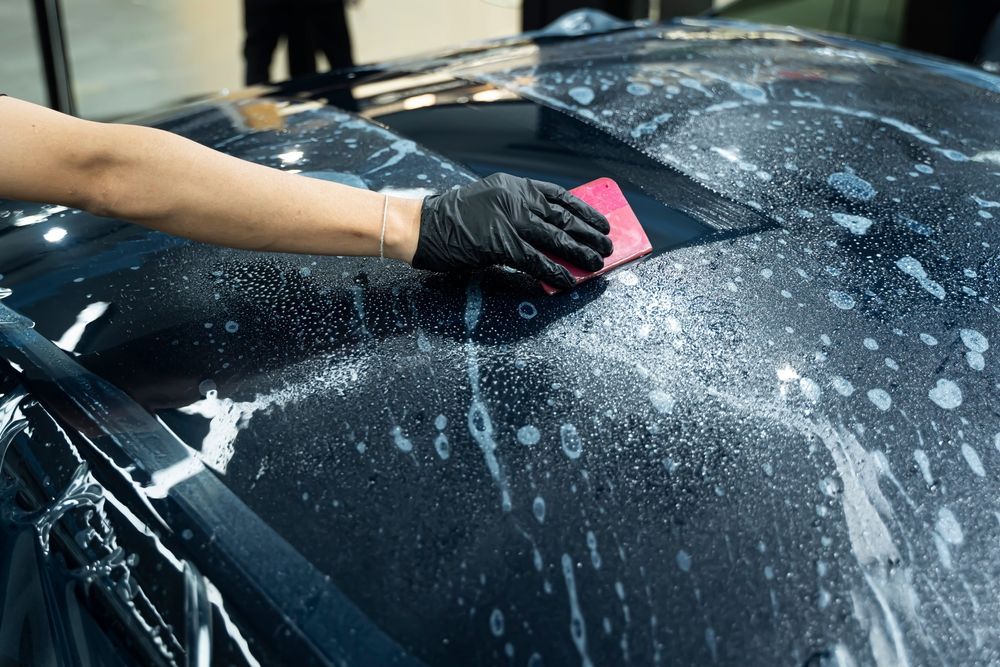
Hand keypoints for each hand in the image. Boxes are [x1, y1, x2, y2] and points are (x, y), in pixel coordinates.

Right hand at [411, 173, 611, 288]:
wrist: (422, 226)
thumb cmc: (452, 219)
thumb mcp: (490, 202)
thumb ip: (517, 210)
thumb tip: (549, 231)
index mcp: (515, 186)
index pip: (560, 196)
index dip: (585, 211)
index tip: (602, 221)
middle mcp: (517, 200)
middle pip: (564, 218)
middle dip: (589, 234)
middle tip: (608, 245)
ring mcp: (510, 221)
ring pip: (556, 239)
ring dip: (581, 253)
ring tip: (598, 263)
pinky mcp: (502, 245)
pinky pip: (537, 261)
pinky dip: (555, 272)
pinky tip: (569, 281)